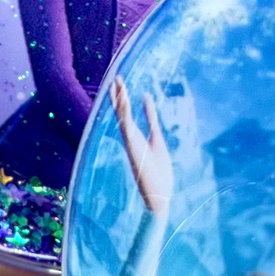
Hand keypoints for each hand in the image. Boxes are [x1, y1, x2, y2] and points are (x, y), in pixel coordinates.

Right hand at [112, 79, 173, 215]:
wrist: (158, 198)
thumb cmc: (159, 174)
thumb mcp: (158, 142)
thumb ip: (153, 126)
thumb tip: (151, 117)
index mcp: (136, 138)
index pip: (126, 114)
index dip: (123, 98)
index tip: (120, 83)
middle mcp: (130, 140)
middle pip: (121, 113)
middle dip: (118, 96)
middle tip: (115, 77)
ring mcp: (131, 145)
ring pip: (123, 118)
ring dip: (121, 101)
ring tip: (119, 84)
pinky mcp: (134, 151)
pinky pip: (128, 129)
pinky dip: (126, 116)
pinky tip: (125, 103)